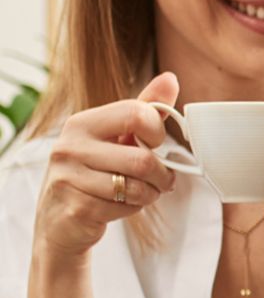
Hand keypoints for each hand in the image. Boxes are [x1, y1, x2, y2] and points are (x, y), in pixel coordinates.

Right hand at [34, 73, 178, 260]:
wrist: (59, 219)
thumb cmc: (94, 172)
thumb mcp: (117, 137)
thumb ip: (144, 108)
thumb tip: (170, 78)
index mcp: (83, 123)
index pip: (137, 114)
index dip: (158, 133)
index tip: (155, 144)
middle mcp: (70, 146)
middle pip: (143, 160)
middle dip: (162, 176)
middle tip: (162, 180)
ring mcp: (69, 178)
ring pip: (138, 187)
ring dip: (150, 194)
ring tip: (140, 192)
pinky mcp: (75, 207)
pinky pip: (125, 207)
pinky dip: (132, 210)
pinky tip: (118, 205)